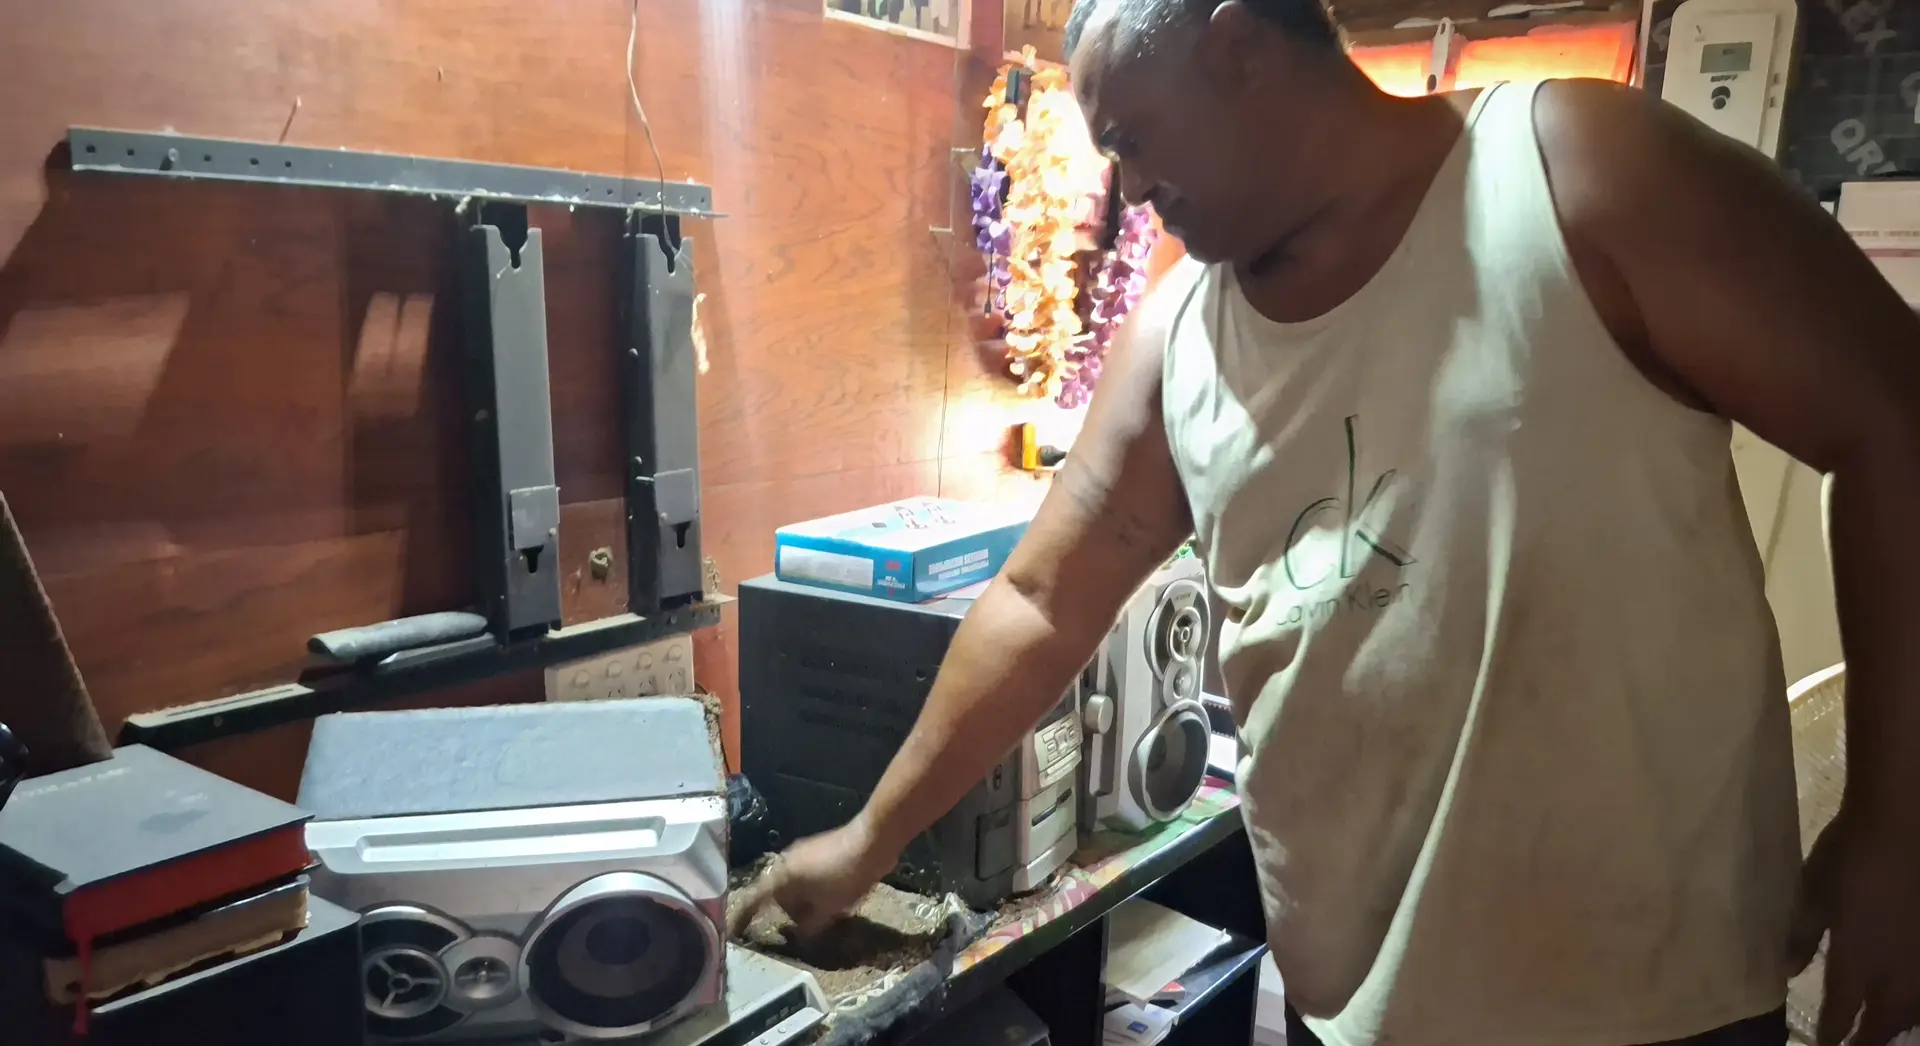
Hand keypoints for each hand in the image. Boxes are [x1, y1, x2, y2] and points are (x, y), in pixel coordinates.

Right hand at [732, 818, 896, 938]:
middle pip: (779, 893)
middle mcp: (786, 860)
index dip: (744, 917)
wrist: (873, 840)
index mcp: (782, 876)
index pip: (756, 900)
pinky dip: (814, 888)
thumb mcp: (828, 909)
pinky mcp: (818, 847)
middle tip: (810, 926)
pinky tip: (836, 895)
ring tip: (828, 911)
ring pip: (795, 884)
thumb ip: (810, 926)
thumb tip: (800, 937)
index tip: (736, 931)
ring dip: (805, 900)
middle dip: (791, 911)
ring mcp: (802, 851)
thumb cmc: (846, 876)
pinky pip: (808, 874)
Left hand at [1795, 807, 1919, 1045]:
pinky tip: (1915, 1005)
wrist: (1904, 826)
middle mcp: (1895, 971)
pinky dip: (1919, 1005)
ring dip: (1896, 1026)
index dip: (1832, 1033)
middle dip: (1866, 1039)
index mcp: (1856, 961)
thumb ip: (1801, 937)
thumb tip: (1787, 971)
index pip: (1842, 1013)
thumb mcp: (1812, 894)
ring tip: (1885, 1032)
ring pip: (1913, 1011)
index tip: (1824, 1045)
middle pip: (1883, 1022)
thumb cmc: (1850, 855)